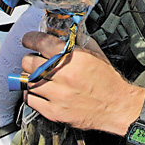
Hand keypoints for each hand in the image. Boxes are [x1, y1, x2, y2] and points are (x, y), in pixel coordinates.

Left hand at [21, 31, 144, 135]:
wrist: (116, 105)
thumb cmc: (107, 80)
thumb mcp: (95, 53)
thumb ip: (77, 42)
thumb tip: (61, 33)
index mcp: (73, 58)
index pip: (41, 43)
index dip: (30, 39)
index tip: (28, 40)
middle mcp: (64, 76)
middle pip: (29, 62)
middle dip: (30, 58)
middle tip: (34, 59)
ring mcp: (58, 95)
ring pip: (28, 81)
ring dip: (30, 76)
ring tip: (37, 76)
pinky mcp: (55, 111)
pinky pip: (31, 100)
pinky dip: (31, 94)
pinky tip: (38, 91)